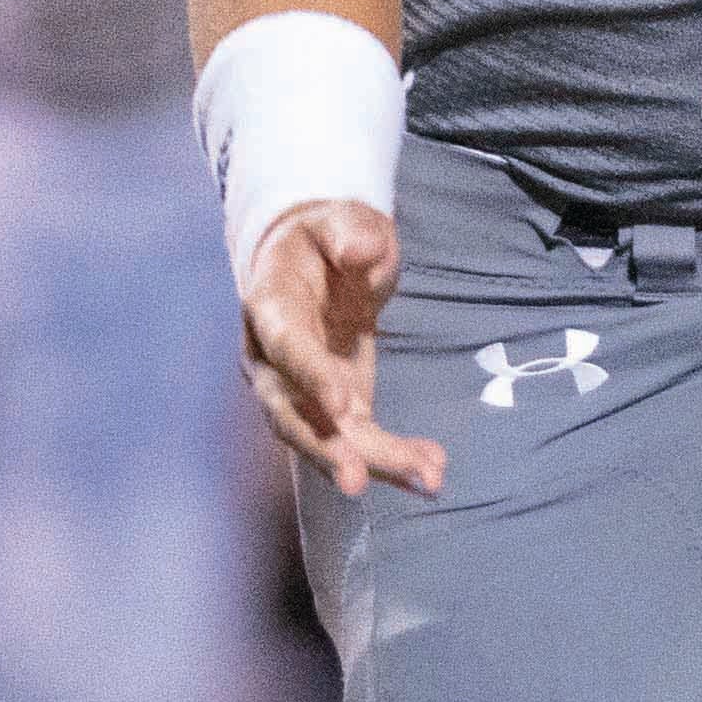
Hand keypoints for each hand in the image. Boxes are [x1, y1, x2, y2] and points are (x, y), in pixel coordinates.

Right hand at [237, 201, 444, 498]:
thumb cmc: (328, 236)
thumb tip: (358, 252)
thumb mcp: (342, 221)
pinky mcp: (334, 410)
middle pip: (289, 412)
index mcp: (270, 306)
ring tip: (427, 479)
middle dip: (324, 449)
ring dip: (374, 464)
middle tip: (358, 480)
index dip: (310, 378)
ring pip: (328, 439)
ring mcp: (302, 391)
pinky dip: (394, 460)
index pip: (286, 347)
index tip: (345, 409)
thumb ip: (349, 233)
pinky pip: (359, 443)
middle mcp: (273, 360)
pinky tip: (431, 472)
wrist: (320, 258)